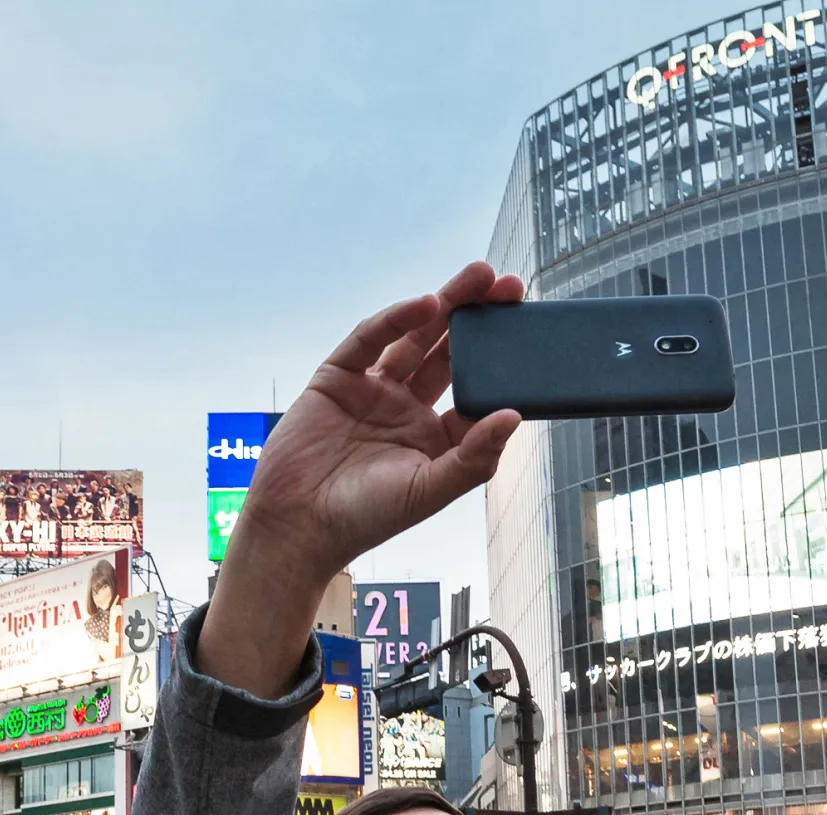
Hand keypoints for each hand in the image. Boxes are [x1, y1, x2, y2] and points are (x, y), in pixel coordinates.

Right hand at [201, 262, 524, 697]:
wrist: (298, 527)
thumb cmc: (365, 518)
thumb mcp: (431, 490)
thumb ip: (475, 455)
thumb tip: (514, 416)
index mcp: (434, 437)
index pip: (473, 390)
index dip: (500, 364)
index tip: (527, 334)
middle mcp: (405, 408)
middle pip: (449, 353)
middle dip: (478, 319)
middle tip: (509, 285)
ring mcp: (372, 390)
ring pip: (414, 338)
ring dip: (445, 305)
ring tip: (478, 276)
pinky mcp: (337, 378)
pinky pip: (369, 341)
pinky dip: (396, 320)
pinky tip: (424, 304)